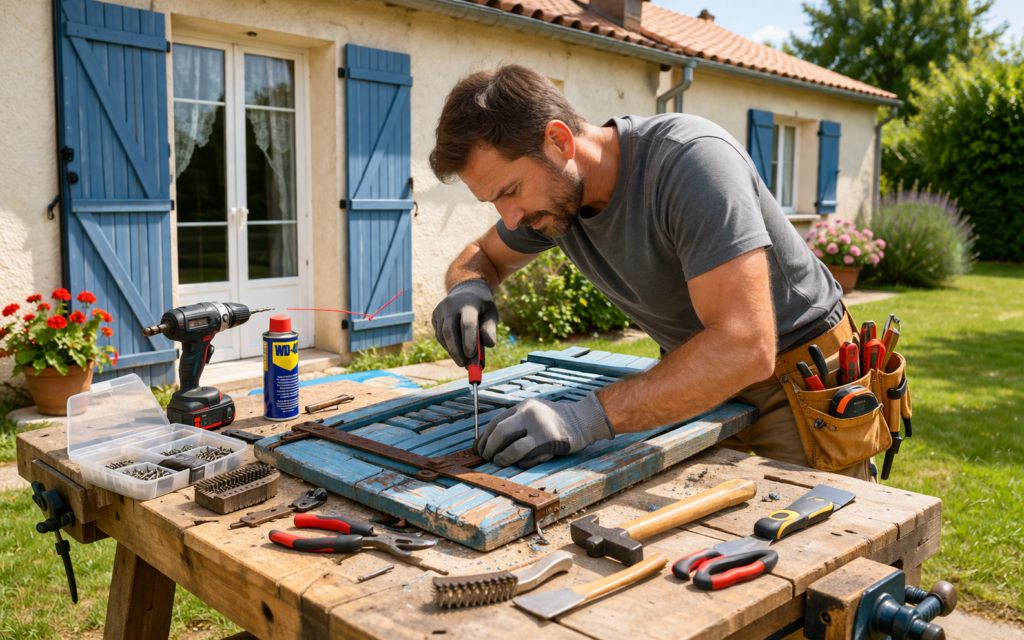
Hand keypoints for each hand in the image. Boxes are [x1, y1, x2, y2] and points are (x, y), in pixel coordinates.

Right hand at [431, 279, 498, 366]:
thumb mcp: (491, 314)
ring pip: (442, 335)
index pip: (467, 323)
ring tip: (462, 360)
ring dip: (451, 350)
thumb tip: (488, 345)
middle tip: (463, 364)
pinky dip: (447, 345)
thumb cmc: (482, 306)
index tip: (471, 356)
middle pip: (449, 331)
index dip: (469, 341)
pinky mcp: (435, 315)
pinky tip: (455, 350)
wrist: (466, 290)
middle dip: (456, 351)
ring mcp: (440, 309)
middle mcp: (451, 304)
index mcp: (469, 302)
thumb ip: (490, 329)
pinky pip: (439, 334)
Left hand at [475, 392, 613, 468]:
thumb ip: (517, 422)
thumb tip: (492, 441)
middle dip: (489, 448)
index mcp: (523, 406)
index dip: (484, 437)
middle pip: (499, 432)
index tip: (480, 448)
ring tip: (499, 462)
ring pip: (511, 446)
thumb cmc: (556, 421)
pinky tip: (521, 463)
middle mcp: (528, 413)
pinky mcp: (548, 440)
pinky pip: (526, 455)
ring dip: (501, 458)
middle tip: (487, 457)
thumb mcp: (535, 413)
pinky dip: (520, 462)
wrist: (583, 420)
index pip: (496, 421)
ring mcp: (539, 426)